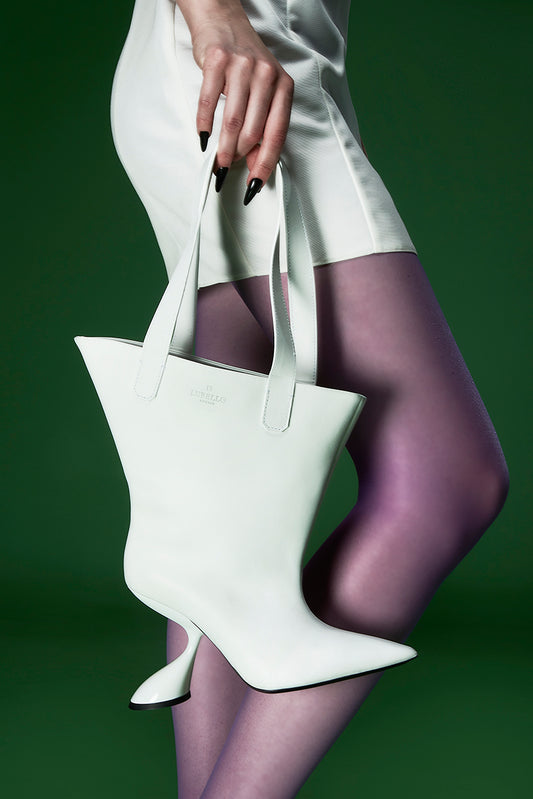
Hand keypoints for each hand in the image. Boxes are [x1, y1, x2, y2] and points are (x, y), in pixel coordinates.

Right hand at [177, 1, 293, 199]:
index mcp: (284, 87)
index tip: (254, 185)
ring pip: (233, 122)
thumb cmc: (245, 63)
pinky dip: (204, 125)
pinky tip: (203, 137)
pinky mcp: (217, 61)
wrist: (222, 18)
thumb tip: (254, 164)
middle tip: (227, 167)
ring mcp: (242, 67)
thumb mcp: (263, 92)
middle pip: (253, 132)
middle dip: (239, 157)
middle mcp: (267, 76)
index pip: (276, 135)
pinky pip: (209, 102)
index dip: (265, 164)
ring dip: (223, 148)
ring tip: (217, 161)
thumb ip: (262, 127)